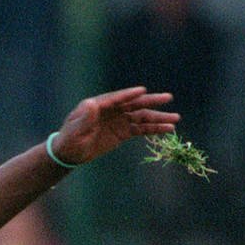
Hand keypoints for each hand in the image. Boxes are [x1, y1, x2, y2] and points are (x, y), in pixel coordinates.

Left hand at [50, 87, 178, 165]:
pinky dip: (153, 129)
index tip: (142, 91)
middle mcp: (112, 109)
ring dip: (158, 118)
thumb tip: (91, 103)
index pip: (116, 99)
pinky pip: (141, 129)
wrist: (69, 153)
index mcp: (98, 105)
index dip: (129, 95)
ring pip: (141, 117)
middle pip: (134, 104)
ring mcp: (119, 120)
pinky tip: (167, 129)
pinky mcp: (123, 131)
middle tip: (168, 98)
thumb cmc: (69, 141)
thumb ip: (84, 118)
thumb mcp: (74, 131)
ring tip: (175, 119)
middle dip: (151, 102)